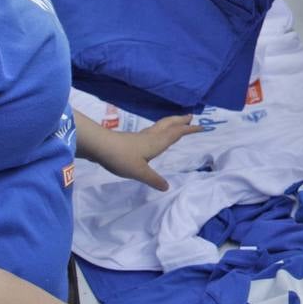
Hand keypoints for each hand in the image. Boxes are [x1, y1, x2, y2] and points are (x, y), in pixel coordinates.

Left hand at [84, 115, 202, 190]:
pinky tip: (154, 135)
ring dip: (171, 122)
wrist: (100, 147)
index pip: (177, 133)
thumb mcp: (140, 172)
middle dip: (180, 120)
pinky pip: (152, 130)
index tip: (202, 126)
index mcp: (157, 142)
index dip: (189, 129)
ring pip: (160, 126)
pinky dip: (160, 129)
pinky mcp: (132, 139)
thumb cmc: (122, 158)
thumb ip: (154, 179)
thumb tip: (167, 187)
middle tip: (190, 116)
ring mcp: (141, 136)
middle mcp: (151, 136)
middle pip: (169, 124)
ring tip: (176, 122)